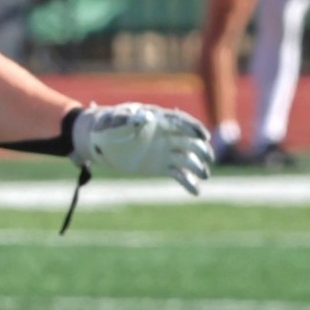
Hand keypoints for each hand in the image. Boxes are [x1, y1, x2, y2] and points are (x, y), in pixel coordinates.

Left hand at [71, 103, 213, 193]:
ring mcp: (166, 151)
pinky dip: (188, 182)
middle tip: (207, 158)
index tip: (204, 136)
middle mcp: (167, 136)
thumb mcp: (112, 122)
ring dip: (198, 166)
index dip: (193, 128)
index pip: (181, 122)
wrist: (102, 143)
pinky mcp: (162, 166)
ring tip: (203, 175)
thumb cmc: (107, 127)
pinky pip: (179, 174)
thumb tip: (144, 118)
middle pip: (190, 141)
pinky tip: (196, 192)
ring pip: (188, 158)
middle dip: (201, 149)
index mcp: (158, 120)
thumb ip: (127, 119)